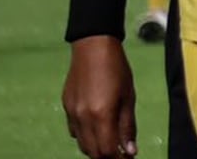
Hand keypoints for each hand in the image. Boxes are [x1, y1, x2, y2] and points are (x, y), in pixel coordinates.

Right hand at [62, 36, 137, 157]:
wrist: (93, 48)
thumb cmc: (117, 70)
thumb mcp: (129, 98)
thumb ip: (127, 126)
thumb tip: (130, 151)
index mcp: (101, 115)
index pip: (107, 151)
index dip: (118, 158)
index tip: (129, 156)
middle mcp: (83, 118)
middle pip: (93, 152)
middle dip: (108, 156)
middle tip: (122, 152)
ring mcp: (72, 114)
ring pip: (82, 144)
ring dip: (96, 148)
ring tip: (112, 141)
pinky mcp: (66, 108)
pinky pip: (74, 132)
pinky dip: (86, 137)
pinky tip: (98, 128)